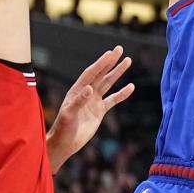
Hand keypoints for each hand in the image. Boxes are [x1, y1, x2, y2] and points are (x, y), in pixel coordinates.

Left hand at [47, 46, 133, 170]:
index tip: (110, 53)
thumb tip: (90, 88)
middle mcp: (86, 92)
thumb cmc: (63, 128)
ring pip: (108, 83)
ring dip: (117, 73)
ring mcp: (93, 101)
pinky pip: (112, 100)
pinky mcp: (99, 111)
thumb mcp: (69, 114)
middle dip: (110, 62)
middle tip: (120, 49)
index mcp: (77, 90)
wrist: (65, 143)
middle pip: (100, 74)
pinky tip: (130, 87)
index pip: (91, 73)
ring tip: (128, 61)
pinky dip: (121, 94)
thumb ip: (79, 101)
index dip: (101, 63)